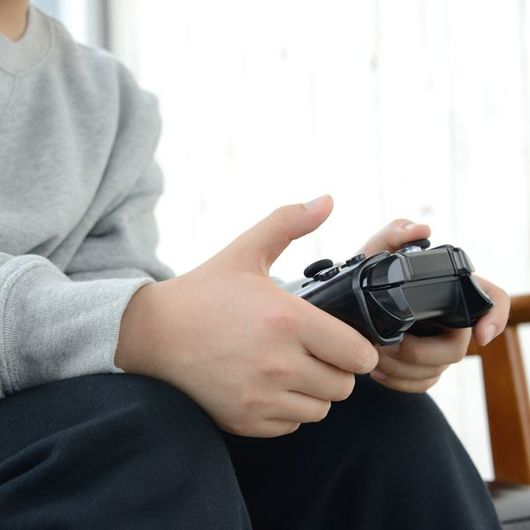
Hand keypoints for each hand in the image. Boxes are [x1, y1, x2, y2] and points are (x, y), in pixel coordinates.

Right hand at [116, 196, 377, 436]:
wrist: (153, 333)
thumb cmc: (204, 291)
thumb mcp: (246, 251)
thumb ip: (289, 222)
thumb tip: (327, 199)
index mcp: (288, 320)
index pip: (359, 355)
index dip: (358, 348)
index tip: (344, 340)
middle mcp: (279, 363)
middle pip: (345, 385)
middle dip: (338, 369)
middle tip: (316, 351)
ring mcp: (260, 396)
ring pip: (321, 409)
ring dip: (314, 390)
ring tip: (292, 367)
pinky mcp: (244, 420)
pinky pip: (291, 425)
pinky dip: (288, 409)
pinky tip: (270, 384)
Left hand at [359, 219, 509, 392]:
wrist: (345, 305)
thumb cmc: (367, 275)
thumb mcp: (375, 249)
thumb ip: (395, 232)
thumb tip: (423, 229)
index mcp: (447, 289)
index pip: (491, 299)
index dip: (494, 318)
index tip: (479, 335)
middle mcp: (449, 318)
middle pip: (455, 348)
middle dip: (419, 353)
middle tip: (385, 346)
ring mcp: (437, 345)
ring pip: (437, 371)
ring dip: (402, 369)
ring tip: (374, 356)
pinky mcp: (423, 367)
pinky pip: (422, 384)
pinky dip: (399, 382)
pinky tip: (379, 372)